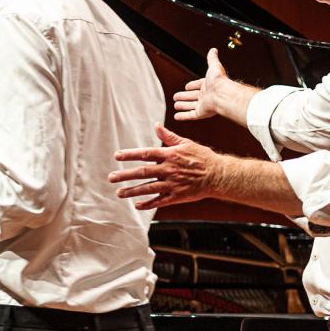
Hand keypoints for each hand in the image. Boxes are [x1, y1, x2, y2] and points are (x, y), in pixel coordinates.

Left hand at [109, 124, 228, 209]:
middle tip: (111, 177)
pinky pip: (160, 201)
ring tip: (119, 192)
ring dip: (132, 191)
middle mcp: (169, 169)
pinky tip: (137, 205)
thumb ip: (168, 136)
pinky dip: (148, 203)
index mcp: (170, 155)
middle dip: (125, 175)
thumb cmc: (202, 157)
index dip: (130, 155)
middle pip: (143, 172)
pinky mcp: (177, 196)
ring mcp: (173, 184)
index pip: (146, 154)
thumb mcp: (186, 143)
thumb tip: (156, 125)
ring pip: (148, 188)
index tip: (117, 156)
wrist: (218, 175)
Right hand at [173, 47, 229, 120]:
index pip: (198, 85)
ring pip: (190, 105)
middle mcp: (206, 95)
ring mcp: (203, 105)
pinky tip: (176, 116)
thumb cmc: (220, 81)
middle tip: (176, 96)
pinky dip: (183, 116)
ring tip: (175, 105)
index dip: (192, 85)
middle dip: (184, 96)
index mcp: (208, 85)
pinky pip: (190, 115)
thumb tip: (213, 50)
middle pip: (192, 96)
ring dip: (183, 106)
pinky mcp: (201, 113)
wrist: (223, 94)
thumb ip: (212, 58)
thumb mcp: (214, 66)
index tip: (187, 87)